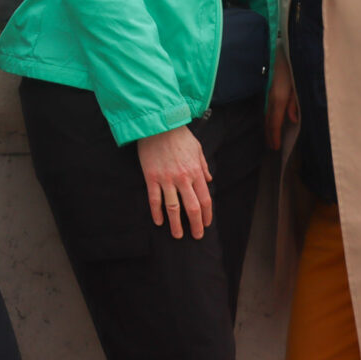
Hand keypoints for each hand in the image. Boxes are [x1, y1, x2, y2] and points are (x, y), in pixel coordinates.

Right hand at [136, 125, 212, 239]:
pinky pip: (154, 199)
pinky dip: (156, 212)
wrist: (158, 125)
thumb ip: (203, 165)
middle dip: (195, 224)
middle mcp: (183, 178)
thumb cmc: (178, 135)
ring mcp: (166, 179)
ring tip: (177, 235)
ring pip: (173, 207)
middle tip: (196, 235)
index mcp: (196, 172)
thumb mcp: (197, 148)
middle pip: (192, 207)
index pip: (205, 199)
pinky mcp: (151, 177)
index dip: (207, 215)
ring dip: (176, 224)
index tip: (206, 224)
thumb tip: (209, 179)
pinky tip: (159, 221)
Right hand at [265, 56, 299, 149]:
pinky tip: (272, 117)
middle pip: (268, 118)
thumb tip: (293, 119)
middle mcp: (271, 95)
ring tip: (270, 135)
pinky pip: (268, 104)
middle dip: (269, 133)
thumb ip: (296, 103)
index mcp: (279, 97)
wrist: (282, 47)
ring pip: (267, 111)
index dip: (275, 135)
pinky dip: (269, 115)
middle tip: (272, 146)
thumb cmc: (294, 66)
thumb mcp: (300, 84)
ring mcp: (269, 90)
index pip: (275, 121)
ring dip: (268, 125)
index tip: (276, 148)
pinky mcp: (270, 86)